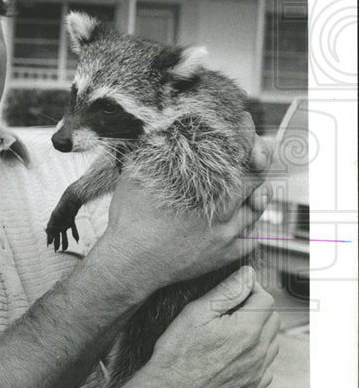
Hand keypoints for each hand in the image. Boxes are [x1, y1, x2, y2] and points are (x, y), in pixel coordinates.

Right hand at [94, 112, 272, 291]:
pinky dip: (252, 226)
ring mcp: (225, 236)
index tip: (245, 123)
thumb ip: (148, 153)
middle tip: (256, 149)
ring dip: (258, 193)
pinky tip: (244, 217)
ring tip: (253, 184)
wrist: (128, 264)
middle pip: (255, 180)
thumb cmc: (129, 222)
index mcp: (202, 189)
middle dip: (259, 160)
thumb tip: (153, 129)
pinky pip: (252, 239)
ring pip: (257, 210)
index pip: (237, 155)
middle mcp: (220, 212)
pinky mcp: (223, 255)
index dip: (245, 135)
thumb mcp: (133, 178)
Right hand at [138, 266, 279, 387]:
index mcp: (247, 330)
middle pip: (273, 320)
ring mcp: (258, 373)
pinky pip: (267, 366)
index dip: (251, 289)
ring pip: (272, 343)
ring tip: (230, 332)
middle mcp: (259, 352)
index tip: (235, 291)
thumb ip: (227, 292)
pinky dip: (256, 356)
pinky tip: (233, 354)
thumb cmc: (178, 352)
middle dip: (257, 309)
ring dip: (259, 332)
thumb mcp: (196, 313)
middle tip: (230, 310)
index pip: (266, 299)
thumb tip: (248, 274)